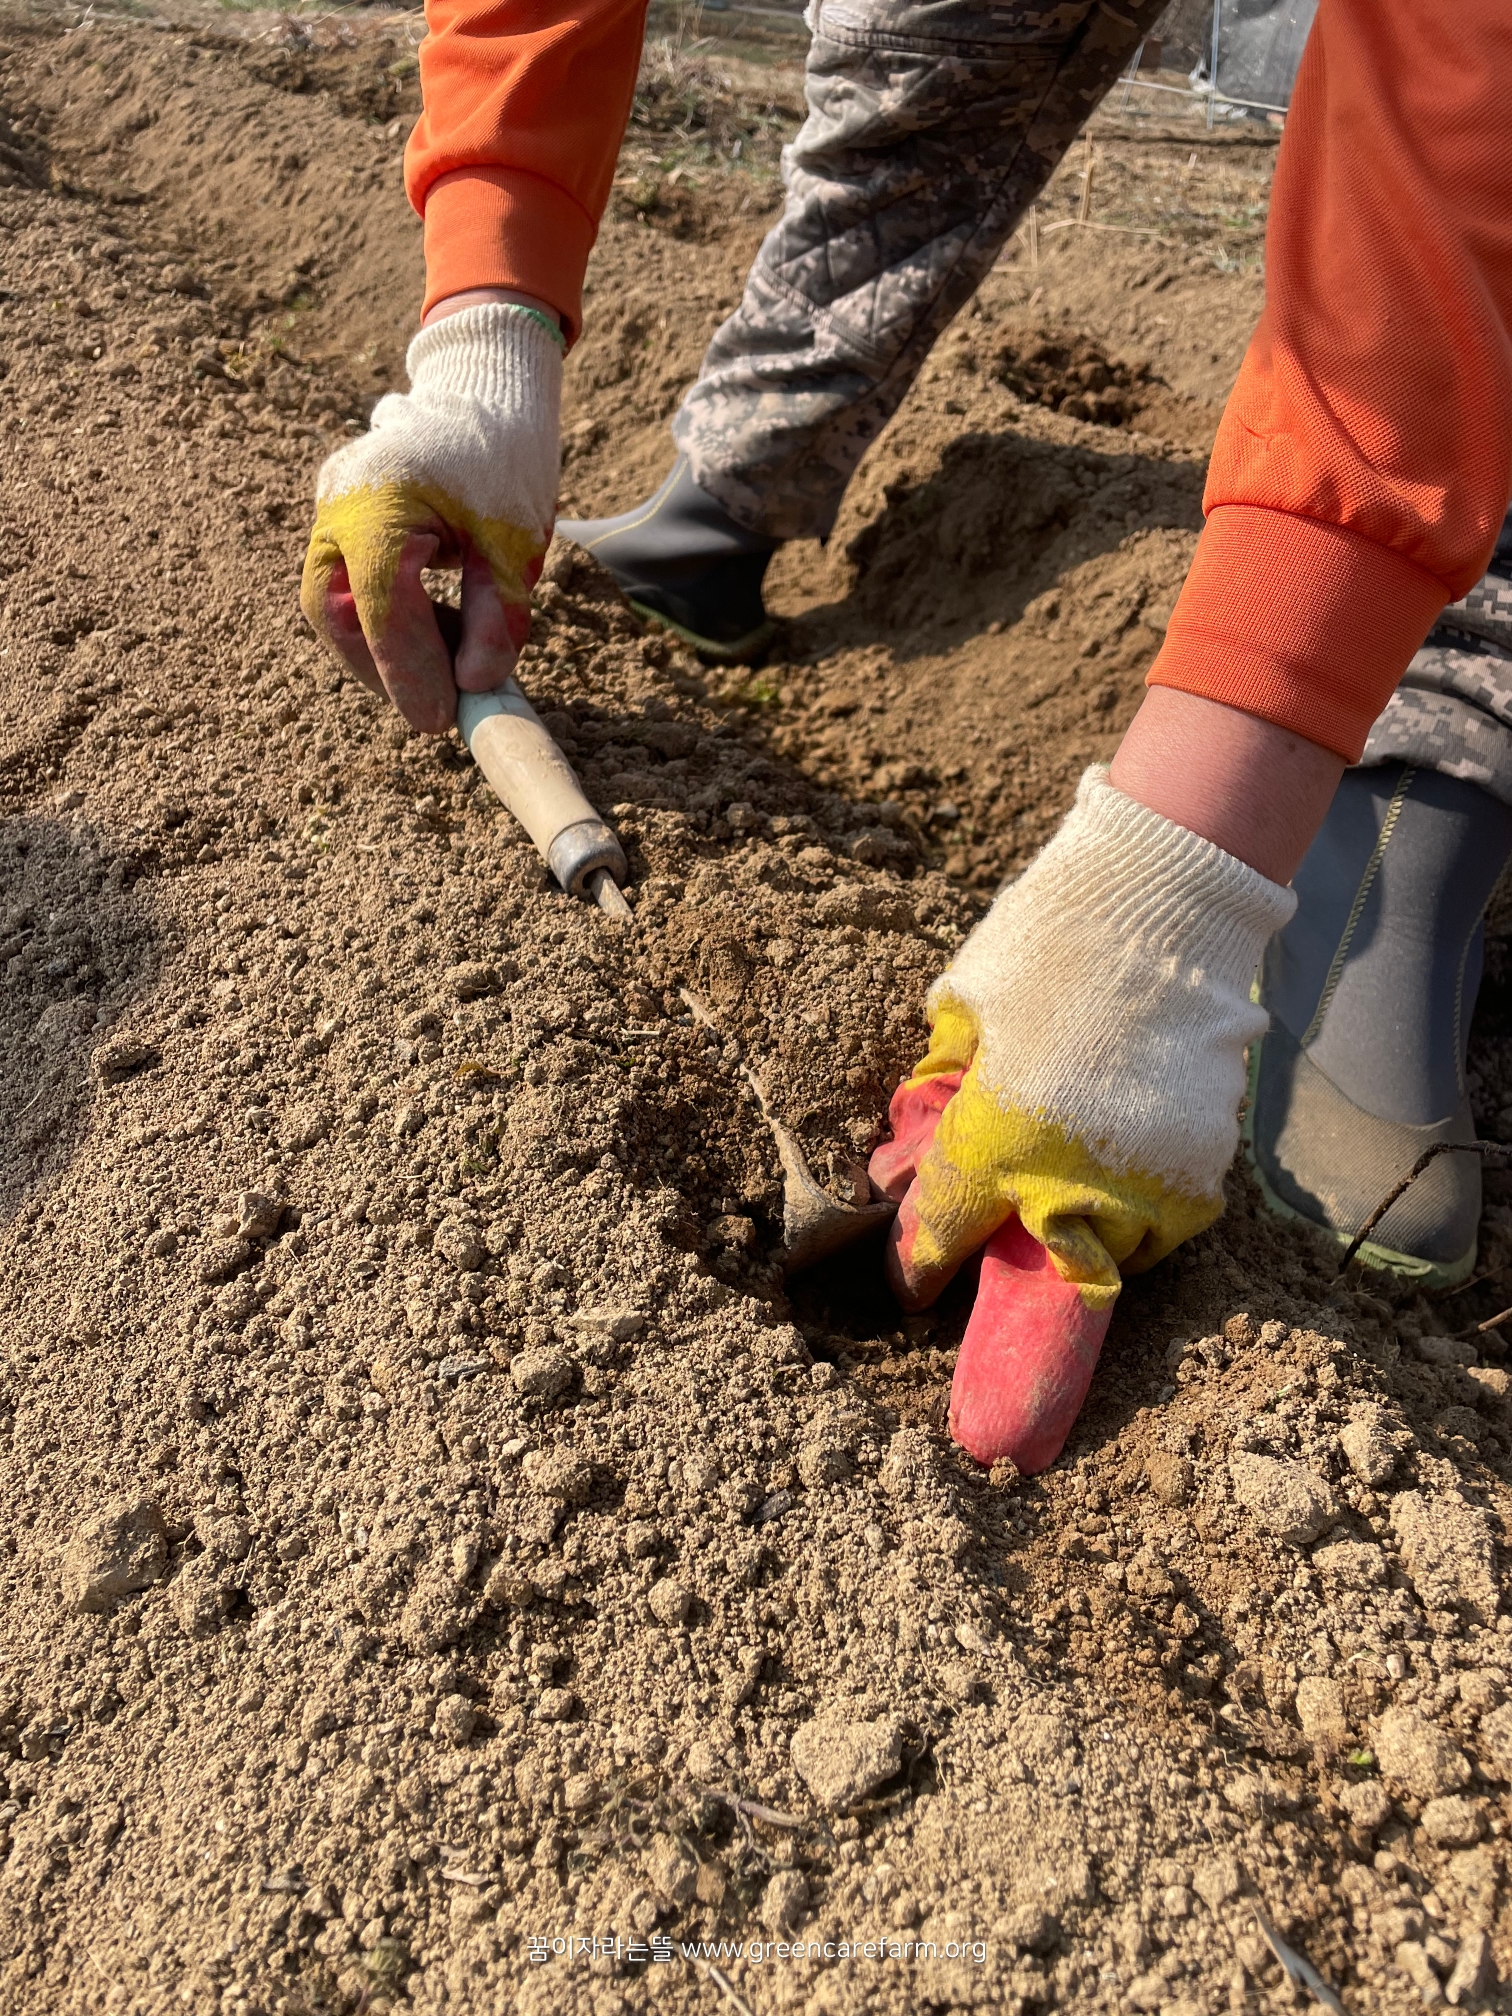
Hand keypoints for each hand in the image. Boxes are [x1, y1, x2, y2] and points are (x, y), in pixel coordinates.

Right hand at [300, 302, 562, 732]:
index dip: (407, 672)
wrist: (485, 391)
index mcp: (384, 497)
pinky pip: (344, 582)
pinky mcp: (336, 513)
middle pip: (335, 612)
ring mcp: (330, 504)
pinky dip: (381, 618)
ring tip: (445, 661)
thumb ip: (498, 616)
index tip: (440, 719)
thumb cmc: (506, 459)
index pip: (381, 607)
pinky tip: (432, 628)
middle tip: (434, 704)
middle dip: (380, 669)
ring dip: (379, 648)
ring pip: (333, 603)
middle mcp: (340, 500)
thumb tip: (475, 684)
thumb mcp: (518, 544)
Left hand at [870, 767, 1295, 1470]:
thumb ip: (938, 1095)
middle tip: (1000, 1234)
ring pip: (1106, 1256)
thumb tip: (916, 1151)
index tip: (912, 1283)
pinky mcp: (1205, 1175)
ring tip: (1071, 1183)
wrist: (1168, 905)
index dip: (916, 1268)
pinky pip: (1164, 1225)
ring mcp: (1147, 1184)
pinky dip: (1139, 1209)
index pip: (939, 1238)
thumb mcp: (959, 1015)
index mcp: (997, 1142)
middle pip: (1032, 1272)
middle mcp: (1071, 1181)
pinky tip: (1122, 1157)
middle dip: (1008, 1261)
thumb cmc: (1047, 946)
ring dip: (1080, 1235)